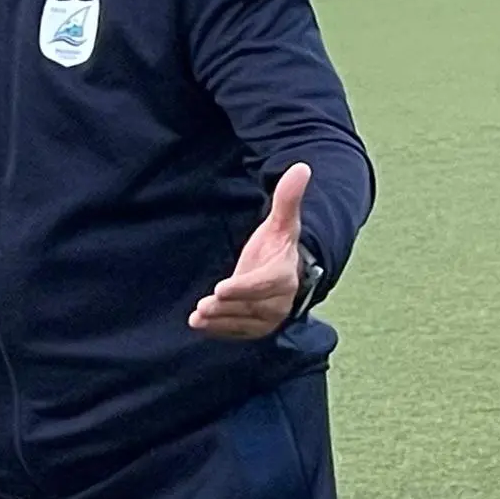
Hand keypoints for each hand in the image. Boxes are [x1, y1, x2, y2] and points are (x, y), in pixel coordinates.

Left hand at [189, 162, 310, 340]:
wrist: (287, 272)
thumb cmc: (279, 245)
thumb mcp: (283, 222)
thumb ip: (288, 199)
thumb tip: (301, 167)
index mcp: (285, 275)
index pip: (263, 284)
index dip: (243, 287)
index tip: (220, 288)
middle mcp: (279, 301)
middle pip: (250, 306)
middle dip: (227, 307)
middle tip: (203, 306)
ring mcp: (268, 318)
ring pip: (242, 321)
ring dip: (220, 320)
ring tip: (198, 316)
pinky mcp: (256, 327)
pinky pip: (238, 331)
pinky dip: (219, 330)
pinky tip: (200, 324)